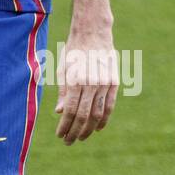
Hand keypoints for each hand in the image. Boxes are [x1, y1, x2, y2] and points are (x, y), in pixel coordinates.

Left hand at [54, 22, 117, 144]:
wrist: (93, 32)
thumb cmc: (73, 51)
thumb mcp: (63, 68)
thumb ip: (62, 91)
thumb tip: (60, 113)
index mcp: (76, 80)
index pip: (70, 111)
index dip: (65, 126)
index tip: (60, 135)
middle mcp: (91, 84)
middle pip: (83, 116)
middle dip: (75, 131)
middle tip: (68, 141)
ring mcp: (104, 83)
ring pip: (97, 114)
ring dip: (89, 129)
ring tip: (81, 137)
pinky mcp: (114, 82)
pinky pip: (109, 106)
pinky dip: (104, 119)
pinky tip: (97, 128)